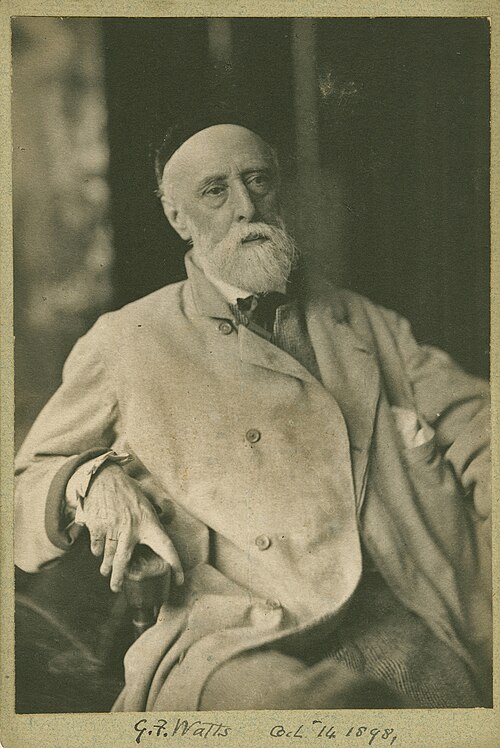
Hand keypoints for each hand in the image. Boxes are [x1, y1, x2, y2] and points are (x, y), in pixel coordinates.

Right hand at [82, 463, 183, 591]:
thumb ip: (158, 511)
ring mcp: (113, 529)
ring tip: (106, 572)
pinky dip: (97, 551)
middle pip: (124, 562)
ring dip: (106, 567)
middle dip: (119, 578)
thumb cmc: (128, 489)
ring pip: (108, 557)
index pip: (167, 547)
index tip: (179, 580)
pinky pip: (96, 547)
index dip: (176, 565)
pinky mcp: (97, 527)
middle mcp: (131, 529)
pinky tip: (100, 550)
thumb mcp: (147, 498)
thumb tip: (166, 520)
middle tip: (116, 588)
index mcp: (149, 522)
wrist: (102, 476)